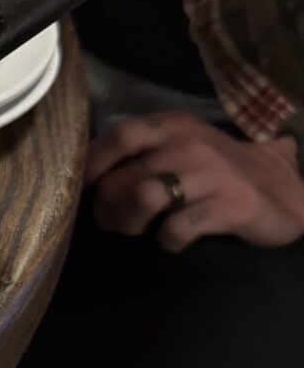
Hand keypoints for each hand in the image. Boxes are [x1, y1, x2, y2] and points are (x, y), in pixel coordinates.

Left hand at [85, 113, 303, 250]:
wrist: (283, 189)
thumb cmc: (218, 172)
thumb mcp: (180, 149)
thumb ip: (139, 156)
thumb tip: (87, 180)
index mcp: (172, 127)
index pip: (119, 135)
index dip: (92, 165)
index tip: (84, 190)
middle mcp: (190, 144)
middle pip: (123, 178)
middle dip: (107, 208)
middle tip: (113, 222)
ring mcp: (212, 174)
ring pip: (143, 199)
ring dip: (129, 223)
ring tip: (138, 230)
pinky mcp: (230, 205)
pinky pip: (176, 228)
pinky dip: (167, 241)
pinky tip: (174, 239)